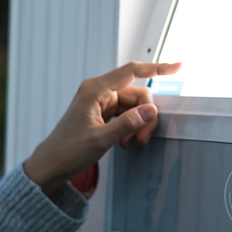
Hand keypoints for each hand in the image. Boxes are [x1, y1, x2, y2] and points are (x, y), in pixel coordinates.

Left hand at [23, 62, 179, 196]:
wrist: (52, 164)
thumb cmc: (68, 150)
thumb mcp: (101, 139)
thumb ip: (128, 124)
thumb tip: (151, 110)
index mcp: (95, 89)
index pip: (132, 71)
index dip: (157, 68)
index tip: (179, 67)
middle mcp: (98, 91)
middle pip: (138, 94)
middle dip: (146, 115)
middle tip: (142, 139)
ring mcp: (100, 102)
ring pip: (134, 106)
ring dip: (138, 124)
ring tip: (131, 143)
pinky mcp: (102, 112)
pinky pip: (126, 114)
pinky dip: (130, 126)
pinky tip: (125, 142)